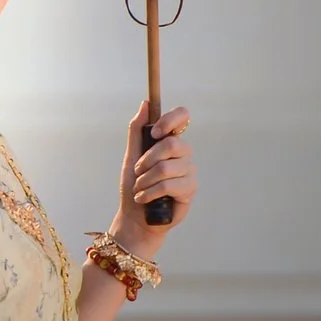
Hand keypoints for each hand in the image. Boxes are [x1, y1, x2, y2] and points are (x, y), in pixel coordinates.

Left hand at [117, 102, 195, 241]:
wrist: (135, 217)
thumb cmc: (134, 186)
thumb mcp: (131, 156)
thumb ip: (137, 130)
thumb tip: (145, 103)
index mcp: (169, 141)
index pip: (182, 116)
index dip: (170, 120)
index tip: (153, 133)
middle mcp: (183, 153)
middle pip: (172, 144)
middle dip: (147, 160)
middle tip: (137, 172)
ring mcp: (188, 171)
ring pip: (167, 167)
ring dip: (145, 180)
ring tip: (139, 189)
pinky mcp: (190, 189)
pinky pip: (169, 185)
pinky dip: (150, 192)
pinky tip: (144, 198)